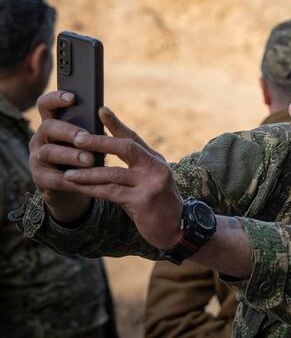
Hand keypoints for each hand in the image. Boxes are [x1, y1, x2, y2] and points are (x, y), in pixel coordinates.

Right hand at [29, 91, 96, 221]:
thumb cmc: (86, 159)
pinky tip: (84, 180)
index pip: (46, 105)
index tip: (72, 97)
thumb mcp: (90, 142)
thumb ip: (93, 128)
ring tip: (90, 160)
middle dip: (68, 131)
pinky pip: (53, 178)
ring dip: (71, 155)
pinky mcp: (40, 179)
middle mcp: (41, 139)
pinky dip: (71, 179)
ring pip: (49, 152)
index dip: (55, 98)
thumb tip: (105, 114)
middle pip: (48, 127)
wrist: (74, 189)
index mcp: (54, 125)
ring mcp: (37, 159)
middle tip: (85, 137)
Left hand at [39, 105, 182, 249]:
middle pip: (125, 148)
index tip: (101, 110)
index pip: (134, 137)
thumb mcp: (148, 181)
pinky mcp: (143, 201)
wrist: (176, 228)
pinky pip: (111, 192)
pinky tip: (78, 188)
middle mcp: (156, 168)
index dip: (116, 123)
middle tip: (77, 139)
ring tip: (68, 172)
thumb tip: (103, 153)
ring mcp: (151, 183)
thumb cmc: (156, 204)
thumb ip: (132, 168)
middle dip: (99, 142)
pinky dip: (92, 189)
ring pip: (113, 173)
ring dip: (87, 173)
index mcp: (155, 160)